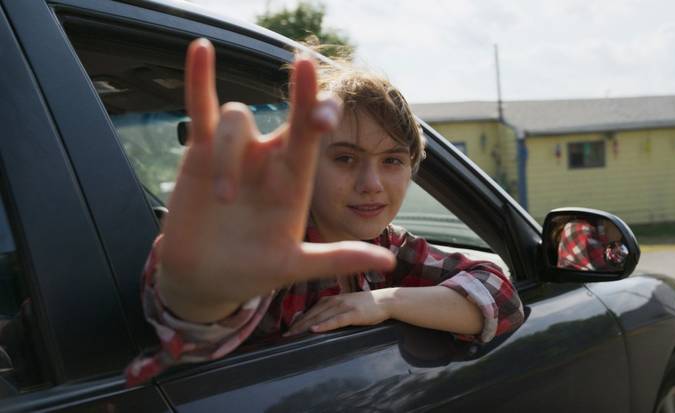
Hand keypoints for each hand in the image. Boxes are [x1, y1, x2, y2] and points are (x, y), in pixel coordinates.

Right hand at [155, 39, 395, 322]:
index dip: (323, 115)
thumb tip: (388, 260)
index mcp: (294, 180)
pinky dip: (199, 78)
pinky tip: (201, 49)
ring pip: (237, 120)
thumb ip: (338, 258)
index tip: (328, 113)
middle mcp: (270, 159)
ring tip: (222, 199)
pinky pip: (200, 108)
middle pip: (290, 114)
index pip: (315, 138)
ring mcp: (236, 153)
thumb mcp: (295, 266)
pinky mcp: (200, 152)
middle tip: (308, 66)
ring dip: (229, 154)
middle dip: (303, 95)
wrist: (205, 279)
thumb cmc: (253, 272)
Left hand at [284, 289, 397, 335]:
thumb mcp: (345, 304)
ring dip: (306, 325)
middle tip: (285, 335)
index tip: (287, 329)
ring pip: (320, 316)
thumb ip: (331, 310)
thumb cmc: (366, 305)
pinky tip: (315, 330)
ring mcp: (344, 306)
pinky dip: (324, 324)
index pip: (310, 310)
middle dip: (297, 325)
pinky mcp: (353, 314)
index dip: (298, 319)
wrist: (386, 300)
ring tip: (294, 334)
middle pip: (312, 313)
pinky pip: (336, 320)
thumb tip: (317, 321)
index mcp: (332, 298)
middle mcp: (335, 300)